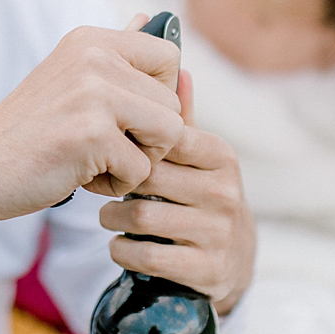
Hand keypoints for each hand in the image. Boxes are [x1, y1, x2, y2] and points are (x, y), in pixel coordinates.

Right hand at [0, 15, 183, 221]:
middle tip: (105, 146)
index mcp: (92, 41)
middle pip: (173, 104)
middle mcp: (95, 58)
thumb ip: (114, 54)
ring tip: (98, 160)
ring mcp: (94, 94)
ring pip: (169, 134)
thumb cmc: (28, 130)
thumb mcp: (70, 77)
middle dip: (150, 137)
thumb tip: (148, 18)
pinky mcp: (92, 134)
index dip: (161, 95)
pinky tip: (81, 175)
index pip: (169, 57)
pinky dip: (116, 184)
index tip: (129, 116)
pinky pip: (142, 169)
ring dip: (139, 160)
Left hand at [99, 70, 254, 314]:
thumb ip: (181, 118)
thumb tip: (177, 65)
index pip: (164, 138)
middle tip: (102, 182)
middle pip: (147, 176)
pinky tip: (120, 242)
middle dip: (118, 180)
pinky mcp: (206, 268)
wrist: (232, 264)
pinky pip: (144, 253)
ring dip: (112, 217)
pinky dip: (121, 248)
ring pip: (140, 215)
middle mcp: (225, 193)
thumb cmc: (199, 198)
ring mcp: (218, 232)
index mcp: (221, 157)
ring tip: (109, 213)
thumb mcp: (197, 159)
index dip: (130, 144)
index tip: (113, 149)